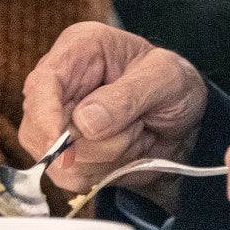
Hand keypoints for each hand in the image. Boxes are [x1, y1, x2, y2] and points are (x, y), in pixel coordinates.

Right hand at [19, 22, 206, 193]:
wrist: (186, 120)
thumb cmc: (174, 85)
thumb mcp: (166, 78)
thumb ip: (128, 96)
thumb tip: (85, 122)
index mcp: (78, 50)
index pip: (42, 83)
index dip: (45, 115)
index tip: (59, 141)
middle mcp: (60, 85)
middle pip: (43, 129)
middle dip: (95, 142)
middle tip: (137, 126)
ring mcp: (57, 121)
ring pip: (60, 161)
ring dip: (107, 157)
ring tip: (135, 133)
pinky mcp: (65, 153)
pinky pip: (72, 179)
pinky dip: (105, 172)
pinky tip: (127, 150)